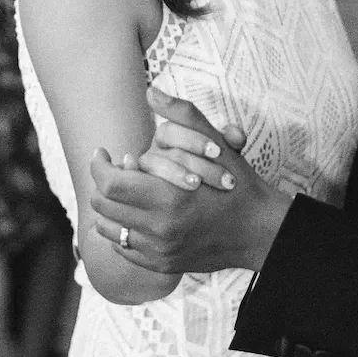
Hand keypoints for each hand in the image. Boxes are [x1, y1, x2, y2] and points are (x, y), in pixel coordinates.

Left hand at [88, 90, 290, 274]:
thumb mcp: (215, 145)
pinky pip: (124, 249)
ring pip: (108, 229)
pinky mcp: (162, 264)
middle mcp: (159, 229)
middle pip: (103, 205)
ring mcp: (159, 251)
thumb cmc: (237, 185)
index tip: (103, 153)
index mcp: (167, 198)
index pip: (110, 183)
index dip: (99, 164)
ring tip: (124, 191)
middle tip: (116, 170)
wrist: (259, 231)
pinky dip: (123, 230)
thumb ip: (182, 115)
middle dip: (104, 183)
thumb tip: (151, 92)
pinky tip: (136, 215)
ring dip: (110, 207)